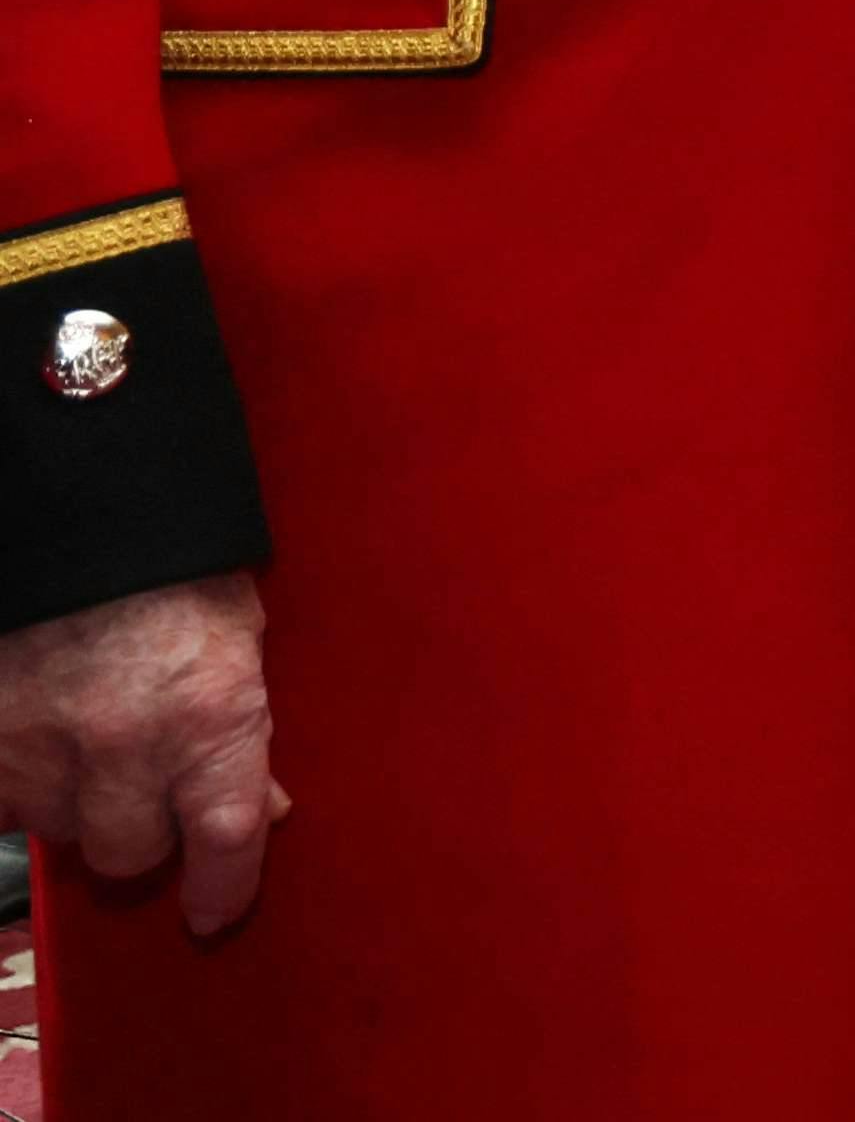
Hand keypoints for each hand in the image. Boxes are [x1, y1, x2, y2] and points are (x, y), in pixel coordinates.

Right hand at [0, 574, 282, 936]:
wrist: (83, 510)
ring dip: (77, 805)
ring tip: (89, 743)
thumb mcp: (239, 638)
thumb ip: (244, 726)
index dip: (224, 887)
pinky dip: (20, 786)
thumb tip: (262, 805)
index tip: (214, 911)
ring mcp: (42, 746)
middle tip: (145, 794)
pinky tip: (39, 742)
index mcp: (211, 715)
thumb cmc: (176, 567)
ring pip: (60, 831)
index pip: (225, 837)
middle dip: (142, 835)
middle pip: (130, 853)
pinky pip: (4, 802)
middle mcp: (126, 745)